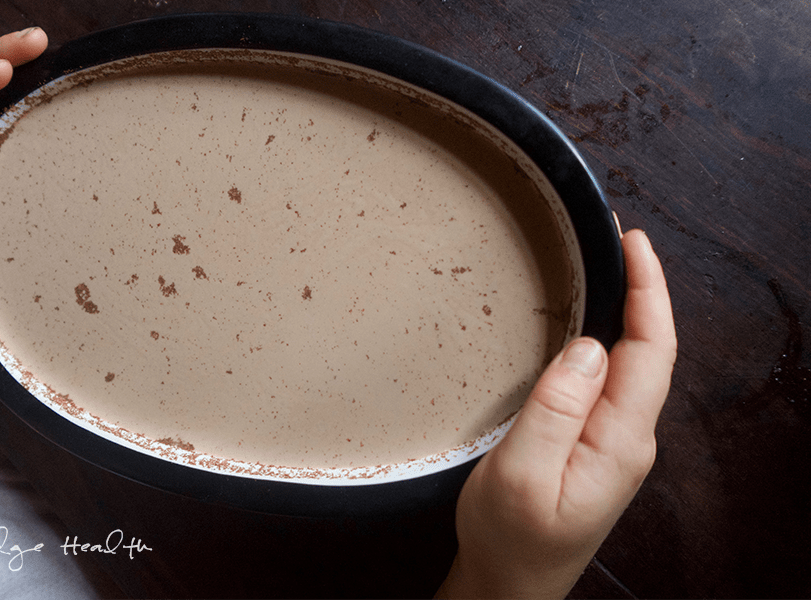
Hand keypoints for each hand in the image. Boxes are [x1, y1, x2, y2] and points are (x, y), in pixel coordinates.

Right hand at [437, 229, 676, 598]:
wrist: (510, 585)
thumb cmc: (511, 539)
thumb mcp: (522, 475)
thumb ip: (556, 409)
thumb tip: (590, 347)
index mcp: (619, 441)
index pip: (651, 352)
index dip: (648, 292)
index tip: (633, 244)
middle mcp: (627, 439)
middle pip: (649, 352)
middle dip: (641, 292)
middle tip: (616, 242)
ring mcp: (613, 443)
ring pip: (631, 365)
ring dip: (625, 314)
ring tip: (605, 271)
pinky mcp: (593, 445)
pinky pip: (609, 383)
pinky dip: (604, 342)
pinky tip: (584, 329)